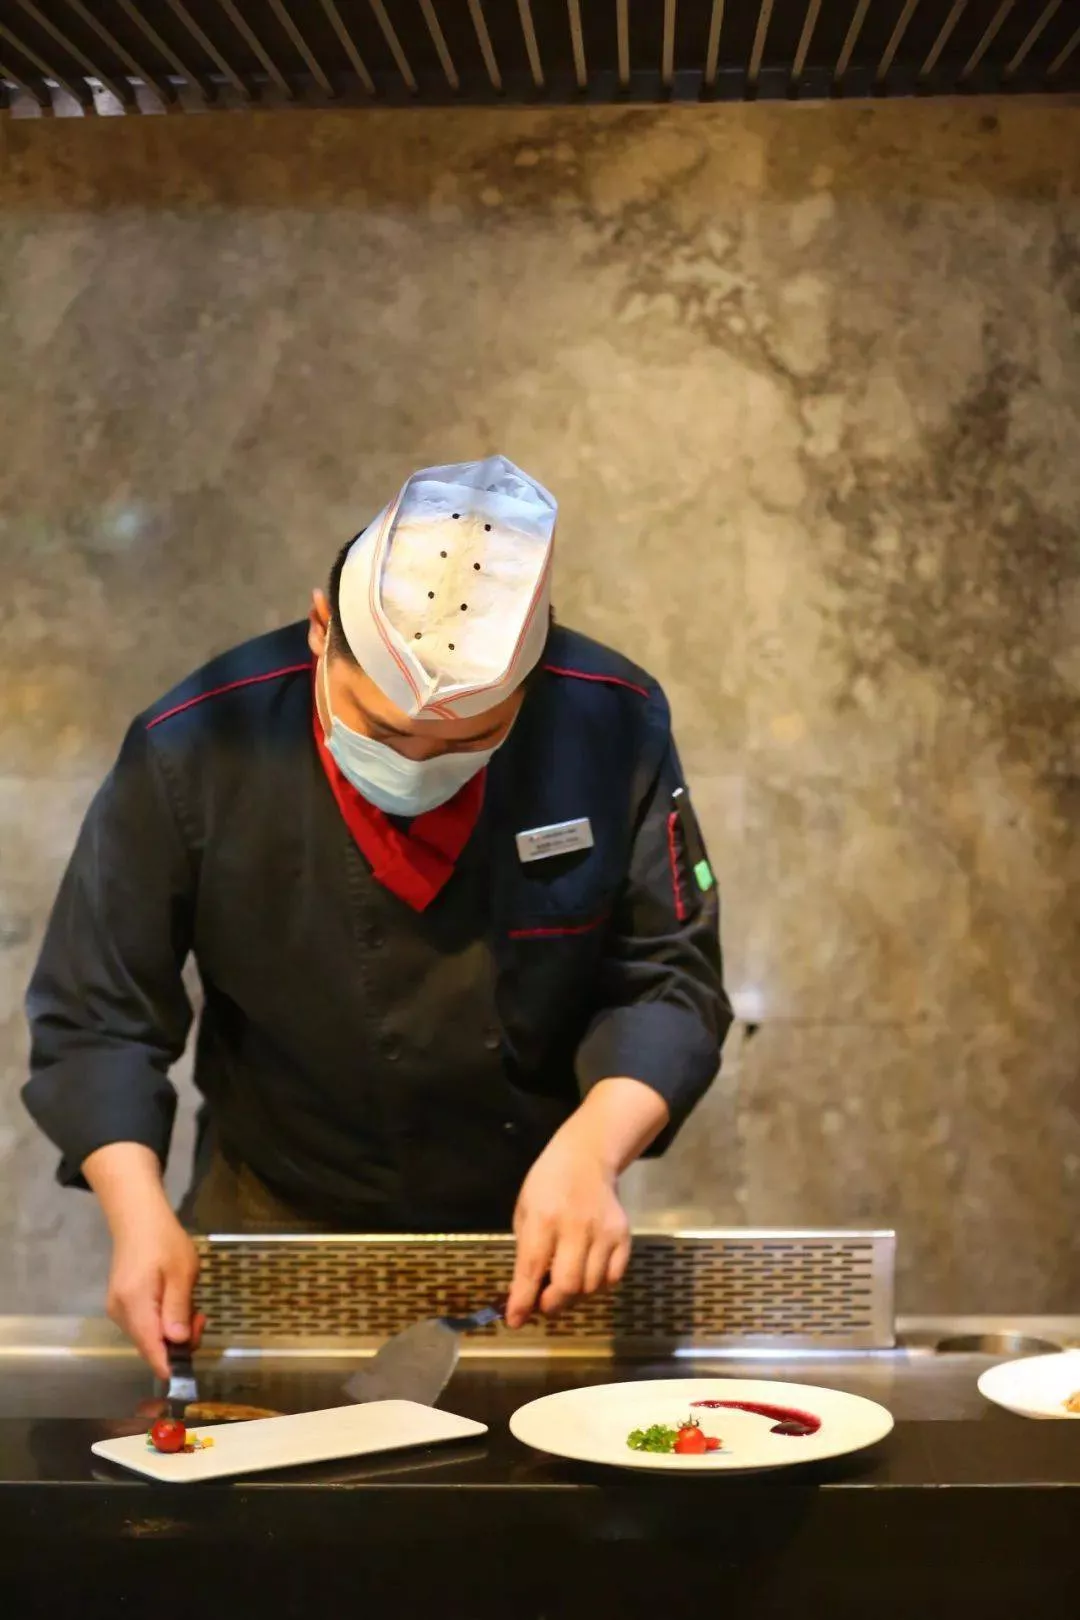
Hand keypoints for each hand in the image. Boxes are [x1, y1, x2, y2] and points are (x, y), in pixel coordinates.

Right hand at [84, 1143, 203, 1379]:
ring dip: (173, 1329)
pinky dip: (163, 1321)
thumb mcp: (182, 1272)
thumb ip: (178, 1308)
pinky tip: (176, 1302)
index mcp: (134, 1306)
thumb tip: (178, 1342)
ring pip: (150, 1336)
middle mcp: (120, 1315)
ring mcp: (118, 1311)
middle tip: (201, 1316)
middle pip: (151, 1346)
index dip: (172, 1364)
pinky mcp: (122, 1305)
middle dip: (179, 1341)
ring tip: (191, 1303)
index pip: (150, 1350)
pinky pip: (145, 1324)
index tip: (193, 1364)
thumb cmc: (164, 1240)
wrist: (138, 1218)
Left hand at [506, 1128, 630, 1328]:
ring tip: (565, 1283)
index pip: (532, 1268)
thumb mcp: (525, 1210)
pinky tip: (587, 1272)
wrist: (587, 1157)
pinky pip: (613, 1278)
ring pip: (591, 1287)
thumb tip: (525, 1294)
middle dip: (552, 1304)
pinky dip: (598, 1285)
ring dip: (575, 1295)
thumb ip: (525, 1252)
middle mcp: (576, 1227)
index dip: (522, 1300)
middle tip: (543, 1305)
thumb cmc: (548, 1184)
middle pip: (568, 1285)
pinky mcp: (624, 1236)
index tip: (515, 1321)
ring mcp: (604, 1232)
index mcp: (544, 1218)